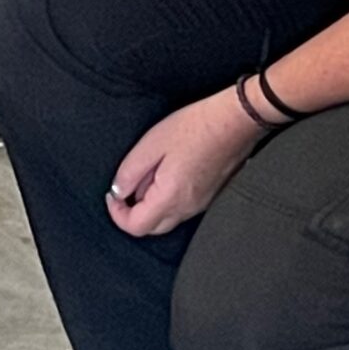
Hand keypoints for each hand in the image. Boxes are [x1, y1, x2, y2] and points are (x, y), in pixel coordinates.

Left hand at [106, 89, 261, 237]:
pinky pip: (181, 209)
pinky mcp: (209, 197)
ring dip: (151, 204)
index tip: (113, 194)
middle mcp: (187, 208)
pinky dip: (167, 199)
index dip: (117, 214)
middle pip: (151, 228)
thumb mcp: (152, 144)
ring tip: (152, 171)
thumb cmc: (196, 127)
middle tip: (129, 184)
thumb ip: (130, 172)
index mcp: (170, 198)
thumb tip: (118, 192)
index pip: (136, 227)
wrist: (235, 121)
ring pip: (167, 219)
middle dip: (134, 212)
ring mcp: (201, 205)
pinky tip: (169, 171)